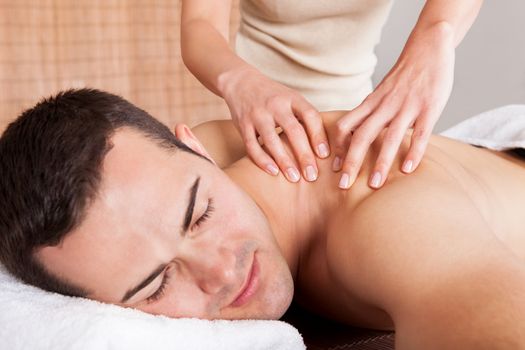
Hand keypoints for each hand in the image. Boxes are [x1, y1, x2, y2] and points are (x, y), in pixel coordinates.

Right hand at [221, 67, 329, 181]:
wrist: (241, 82)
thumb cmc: (274, 97)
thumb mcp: (291, 98)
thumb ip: (305, 117)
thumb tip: (327, 148)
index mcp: (292, 98)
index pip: (310, 116)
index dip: (318, 136)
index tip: (324, 155)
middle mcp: (275, 105)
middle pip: (293, 131)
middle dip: (304, 155)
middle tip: (312, 175)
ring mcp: (258, 114)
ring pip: (272, 140)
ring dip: (284, 161)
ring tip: (294, 178)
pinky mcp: (243, 124)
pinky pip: (252, 145)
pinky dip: (262, 160)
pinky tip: (273, 172)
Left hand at [332, 22, 455, 188]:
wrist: (427, 49)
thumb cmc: (403, 77)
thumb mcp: (380, 93)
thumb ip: (371, 115)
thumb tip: (359, 141)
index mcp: (371, 103)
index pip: (344, 125)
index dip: (336, 147)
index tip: (332, 168)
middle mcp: (384, 106)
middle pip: (362, 136)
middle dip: (351, 162)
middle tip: (343, 186)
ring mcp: (407, 107)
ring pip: (390, 138)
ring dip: (380, 163)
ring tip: (374, 185)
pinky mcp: (430, 107)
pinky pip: (421, 133)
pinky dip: (414, 151)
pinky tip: (408, 169)